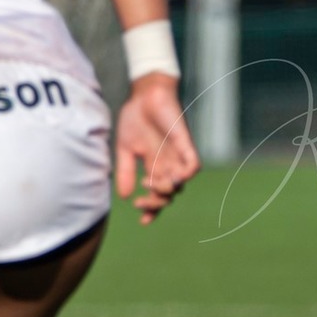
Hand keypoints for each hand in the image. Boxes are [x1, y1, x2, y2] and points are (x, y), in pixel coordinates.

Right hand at [116, 74, 199, 224]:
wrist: (143, 95)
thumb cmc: (135, 118)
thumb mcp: (125, 149)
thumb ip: (126, 172)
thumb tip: (123, 196)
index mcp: (154, 167)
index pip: (157, 195)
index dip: (152, 210)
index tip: (143, 221)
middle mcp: (167, 164)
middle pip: (169, 194)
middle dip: (156, 203)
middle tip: (142, 201)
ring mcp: (177, 155)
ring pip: (180, 183)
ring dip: (168, 190)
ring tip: (151, 185)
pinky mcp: (184, 144)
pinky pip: (193, 164)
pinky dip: (187, 174)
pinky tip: (174, 178)